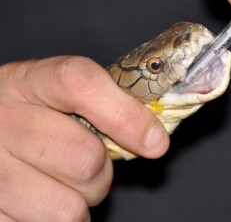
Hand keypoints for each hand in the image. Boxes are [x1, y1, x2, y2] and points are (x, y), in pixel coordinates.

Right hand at [0, 56, 168, 221]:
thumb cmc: (38, 112)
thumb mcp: (63, 95)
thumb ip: (108, 103)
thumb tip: (154, 138)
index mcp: (30, 81)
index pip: (80, 84)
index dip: (125, 115)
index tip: (156, 142)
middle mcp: (3, 120)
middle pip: (85, 158)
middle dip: (103, 169)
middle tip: (91, 161)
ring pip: (68, 208)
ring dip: (81, 201)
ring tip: (63, 180)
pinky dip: (57, 217)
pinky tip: (42, 195)